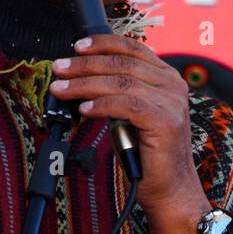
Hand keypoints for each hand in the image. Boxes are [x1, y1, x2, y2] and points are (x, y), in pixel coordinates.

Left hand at [49, 34, 210, 233]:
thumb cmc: (146, 152)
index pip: (133, 49)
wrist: (169, 189)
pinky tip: (84, 110)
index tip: (77, 47)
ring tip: (62, 89)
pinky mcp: (165, 122)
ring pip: (121, 83)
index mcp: (167, 77)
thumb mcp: (130, 112)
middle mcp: (173, 85)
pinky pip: (126, 105)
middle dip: (86, 64)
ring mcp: (171, 103)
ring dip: (85, 84)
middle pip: (122, 64)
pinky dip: (101, 105)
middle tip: (60, 68)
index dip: (103, 44)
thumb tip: (80, 76)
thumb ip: (117, 90)